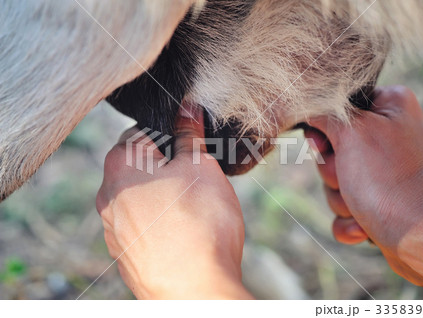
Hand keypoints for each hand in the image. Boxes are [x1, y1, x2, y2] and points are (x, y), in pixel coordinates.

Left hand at [96, 104, 251, 298]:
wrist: (194, 290)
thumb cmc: (200, 223)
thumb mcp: (200, 166)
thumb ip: (189, 134)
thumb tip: (186, 108)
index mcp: (120, 164)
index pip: (142, 132)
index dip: (170, 136)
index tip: (190, 148)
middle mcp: (107, 195)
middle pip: (139, 166)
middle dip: (166, 166)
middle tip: (196, 179)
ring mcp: (113, 228)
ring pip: (139, 197)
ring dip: (162, 195)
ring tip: (192, 208)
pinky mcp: (124, 253)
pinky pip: (141, 225)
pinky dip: (158, 221)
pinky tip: (182, 232)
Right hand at [307, 86, 422, 290]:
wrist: (421, 236)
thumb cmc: (388, 180)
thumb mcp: (351, 133)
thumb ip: (325, 114)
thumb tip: (308, 108)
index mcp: (391, 107)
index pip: (339, 107)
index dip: (325, 129)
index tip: (325, 146)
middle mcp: (390, 135)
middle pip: (333, 148)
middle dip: (333, 172)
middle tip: (348, 176)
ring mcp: (386, 170)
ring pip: (337, 180)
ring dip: (341, 199)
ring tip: (362, 205)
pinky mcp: (382, 200)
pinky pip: (347, 205)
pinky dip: (350, 219)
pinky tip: (364, 226)